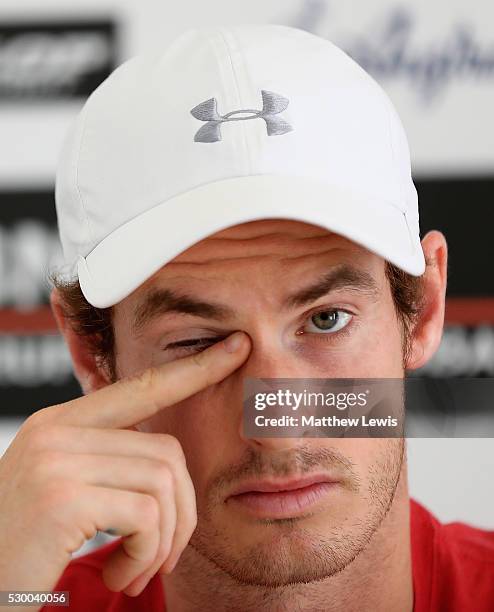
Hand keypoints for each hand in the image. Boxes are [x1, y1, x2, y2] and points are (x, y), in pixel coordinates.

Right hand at [0, 330, 249, 604]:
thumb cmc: (26, 551)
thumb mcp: (62, 491)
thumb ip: (106, 461)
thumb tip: (166, 457)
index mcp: (60, 423)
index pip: (142, 387)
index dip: (195, 369)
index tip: (237, 348)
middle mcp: (56, 430)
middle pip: (167, 451)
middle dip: (182, 512)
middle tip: (162, 555)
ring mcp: (56, 460)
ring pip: (163, 483)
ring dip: (163, 541)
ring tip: (134, 568)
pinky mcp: (61, 498)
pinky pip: (147, 516)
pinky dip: (146, 555)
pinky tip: (117, 575)